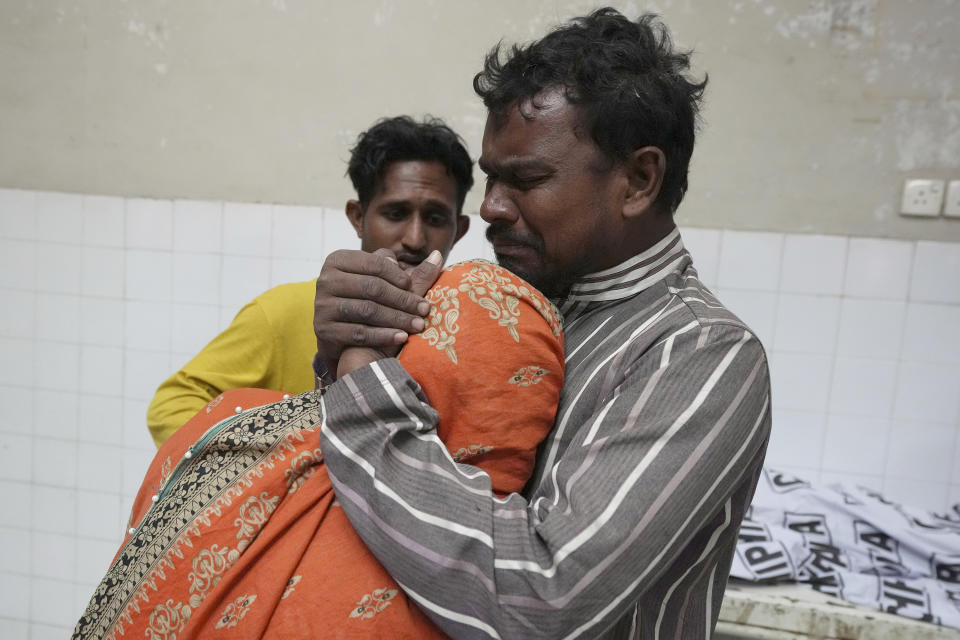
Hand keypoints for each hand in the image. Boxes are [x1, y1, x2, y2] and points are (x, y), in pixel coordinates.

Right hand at [315, 248, 444, 377]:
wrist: (343, 341)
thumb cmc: (368, 305)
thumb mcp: (386, 286)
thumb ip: (413, 274)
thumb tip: (439, 255)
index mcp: (338, 260)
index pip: (374, 263)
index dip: (398, 275)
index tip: (414, 287)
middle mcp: (325, 280)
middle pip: (372, 287)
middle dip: (403, 299)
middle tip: (425, 310)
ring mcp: (322, 306)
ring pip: (367, 310)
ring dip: (397, 318)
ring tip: (418, 325)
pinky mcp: (324, 330)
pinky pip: (358, 332)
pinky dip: (383, 335)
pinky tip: (402, 338)